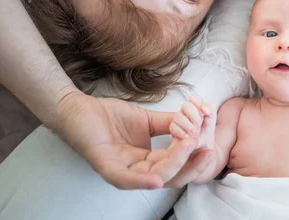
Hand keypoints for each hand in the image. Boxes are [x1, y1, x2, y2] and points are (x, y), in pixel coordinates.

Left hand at [55, 92, 213, 189]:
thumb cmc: (109, 116)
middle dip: (192, 164)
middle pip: (171, 176)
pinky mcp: (106, 167)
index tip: (209, 137)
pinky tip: (157, 178)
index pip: (178, 163)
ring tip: (190, 145)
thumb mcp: (147, 119)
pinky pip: (126, 180)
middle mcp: (137, 171)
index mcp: (148, 162)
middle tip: (208, 150)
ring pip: (155, 177)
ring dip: (176, 163)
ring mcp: (122, 171)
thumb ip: (171, 124)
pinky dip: (142, 181)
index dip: (195, 152)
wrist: (79, 107)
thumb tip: (197, 122)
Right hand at [170, 94, 216, 152]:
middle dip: (193, 115)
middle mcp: (186, 111)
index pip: (194, 98)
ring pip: (178, 116)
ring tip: (194, 134)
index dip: (198, 103)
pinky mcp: (173, 129)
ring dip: (188, 125)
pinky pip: (173, 127)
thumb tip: (204, 108)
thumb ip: (211, 110)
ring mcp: (178, 119)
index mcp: (196, 106)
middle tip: (199, 124)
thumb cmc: (206, 132)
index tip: (204, 113)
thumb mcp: (212, 120)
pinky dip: (181, 132)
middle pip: (185, 105)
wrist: (202, 147)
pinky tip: (187, 137)